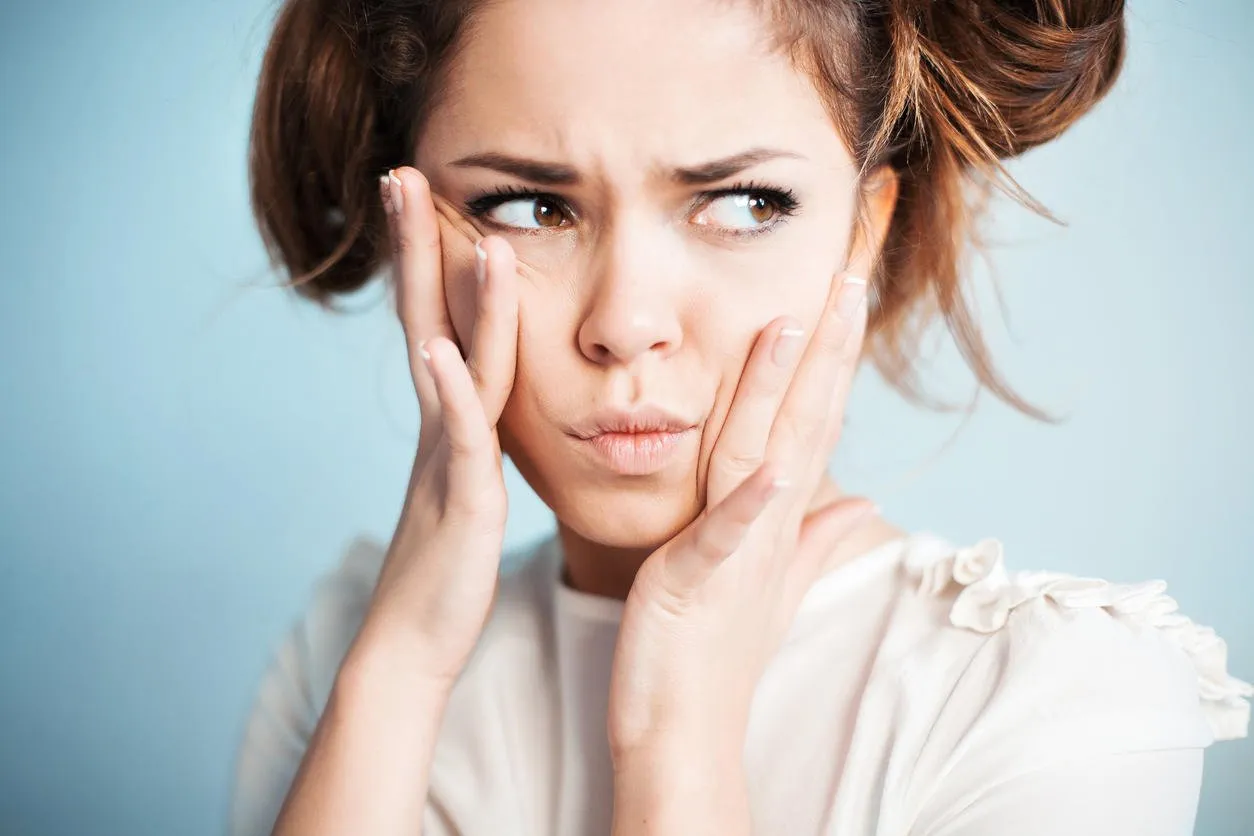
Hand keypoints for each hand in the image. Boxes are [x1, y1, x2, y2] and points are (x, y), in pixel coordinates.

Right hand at [357, 167, 519, 687]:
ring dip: (458, 299)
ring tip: (468, 237)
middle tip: (403, 175)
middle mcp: (441, 428)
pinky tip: (439, 350)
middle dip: (418, 247)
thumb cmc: (443, 573)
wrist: (413, 642)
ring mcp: (446, 460)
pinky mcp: (460, 501)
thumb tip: (471, 403)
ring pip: (453, 364)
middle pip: (428, 319)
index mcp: (450, 423)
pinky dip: (449, 392)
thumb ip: (466, 442)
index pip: (439, 325)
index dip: (433, 262)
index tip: (426, 199)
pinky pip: (457, 438)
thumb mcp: (460, 490)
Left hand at [608, 273, 873, 758]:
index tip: (847, 284)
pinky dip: (756, 505)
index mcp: (775, 510)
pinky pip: (732, 537)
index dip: (835, 351)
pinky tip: (777, 472)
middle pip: (806, 416)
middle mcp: (769, 519)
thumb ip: (811, 536)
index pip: (815, 414)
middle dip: (828, 342)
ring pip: (769, 453)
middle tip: (849, 268)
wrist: (683, 727)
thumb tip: (856, 502)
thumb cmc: (714, 647)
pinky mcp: (702, 581)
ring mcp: (742, 549)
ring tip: (798, 323)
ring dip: (785, 391)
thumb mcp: (767, 579)